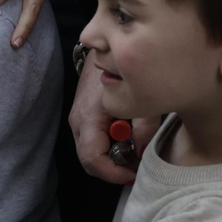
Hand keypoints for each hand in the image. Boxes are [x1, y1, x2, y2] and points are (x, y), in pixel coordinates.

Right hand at [69, 60, 161, 184]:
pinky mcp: (84, 118)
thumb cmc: (122, 69)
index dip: (113, 173)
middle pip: (90, 162)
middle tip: (137, 164)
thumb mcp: (140, 98)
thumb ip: (143, 127)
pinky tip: (128, 135)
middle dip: (114, 168)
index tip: (133, 174)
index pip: (92, 159)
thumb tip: (142, 152)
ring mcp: (78, 121)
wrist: (105, 47)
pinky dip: (111, 146)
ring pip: (92, 154)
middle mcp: (78, 123)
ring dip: (113, 157)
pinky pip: (94, 142)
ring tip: (135, 147)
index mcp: (88, 118)